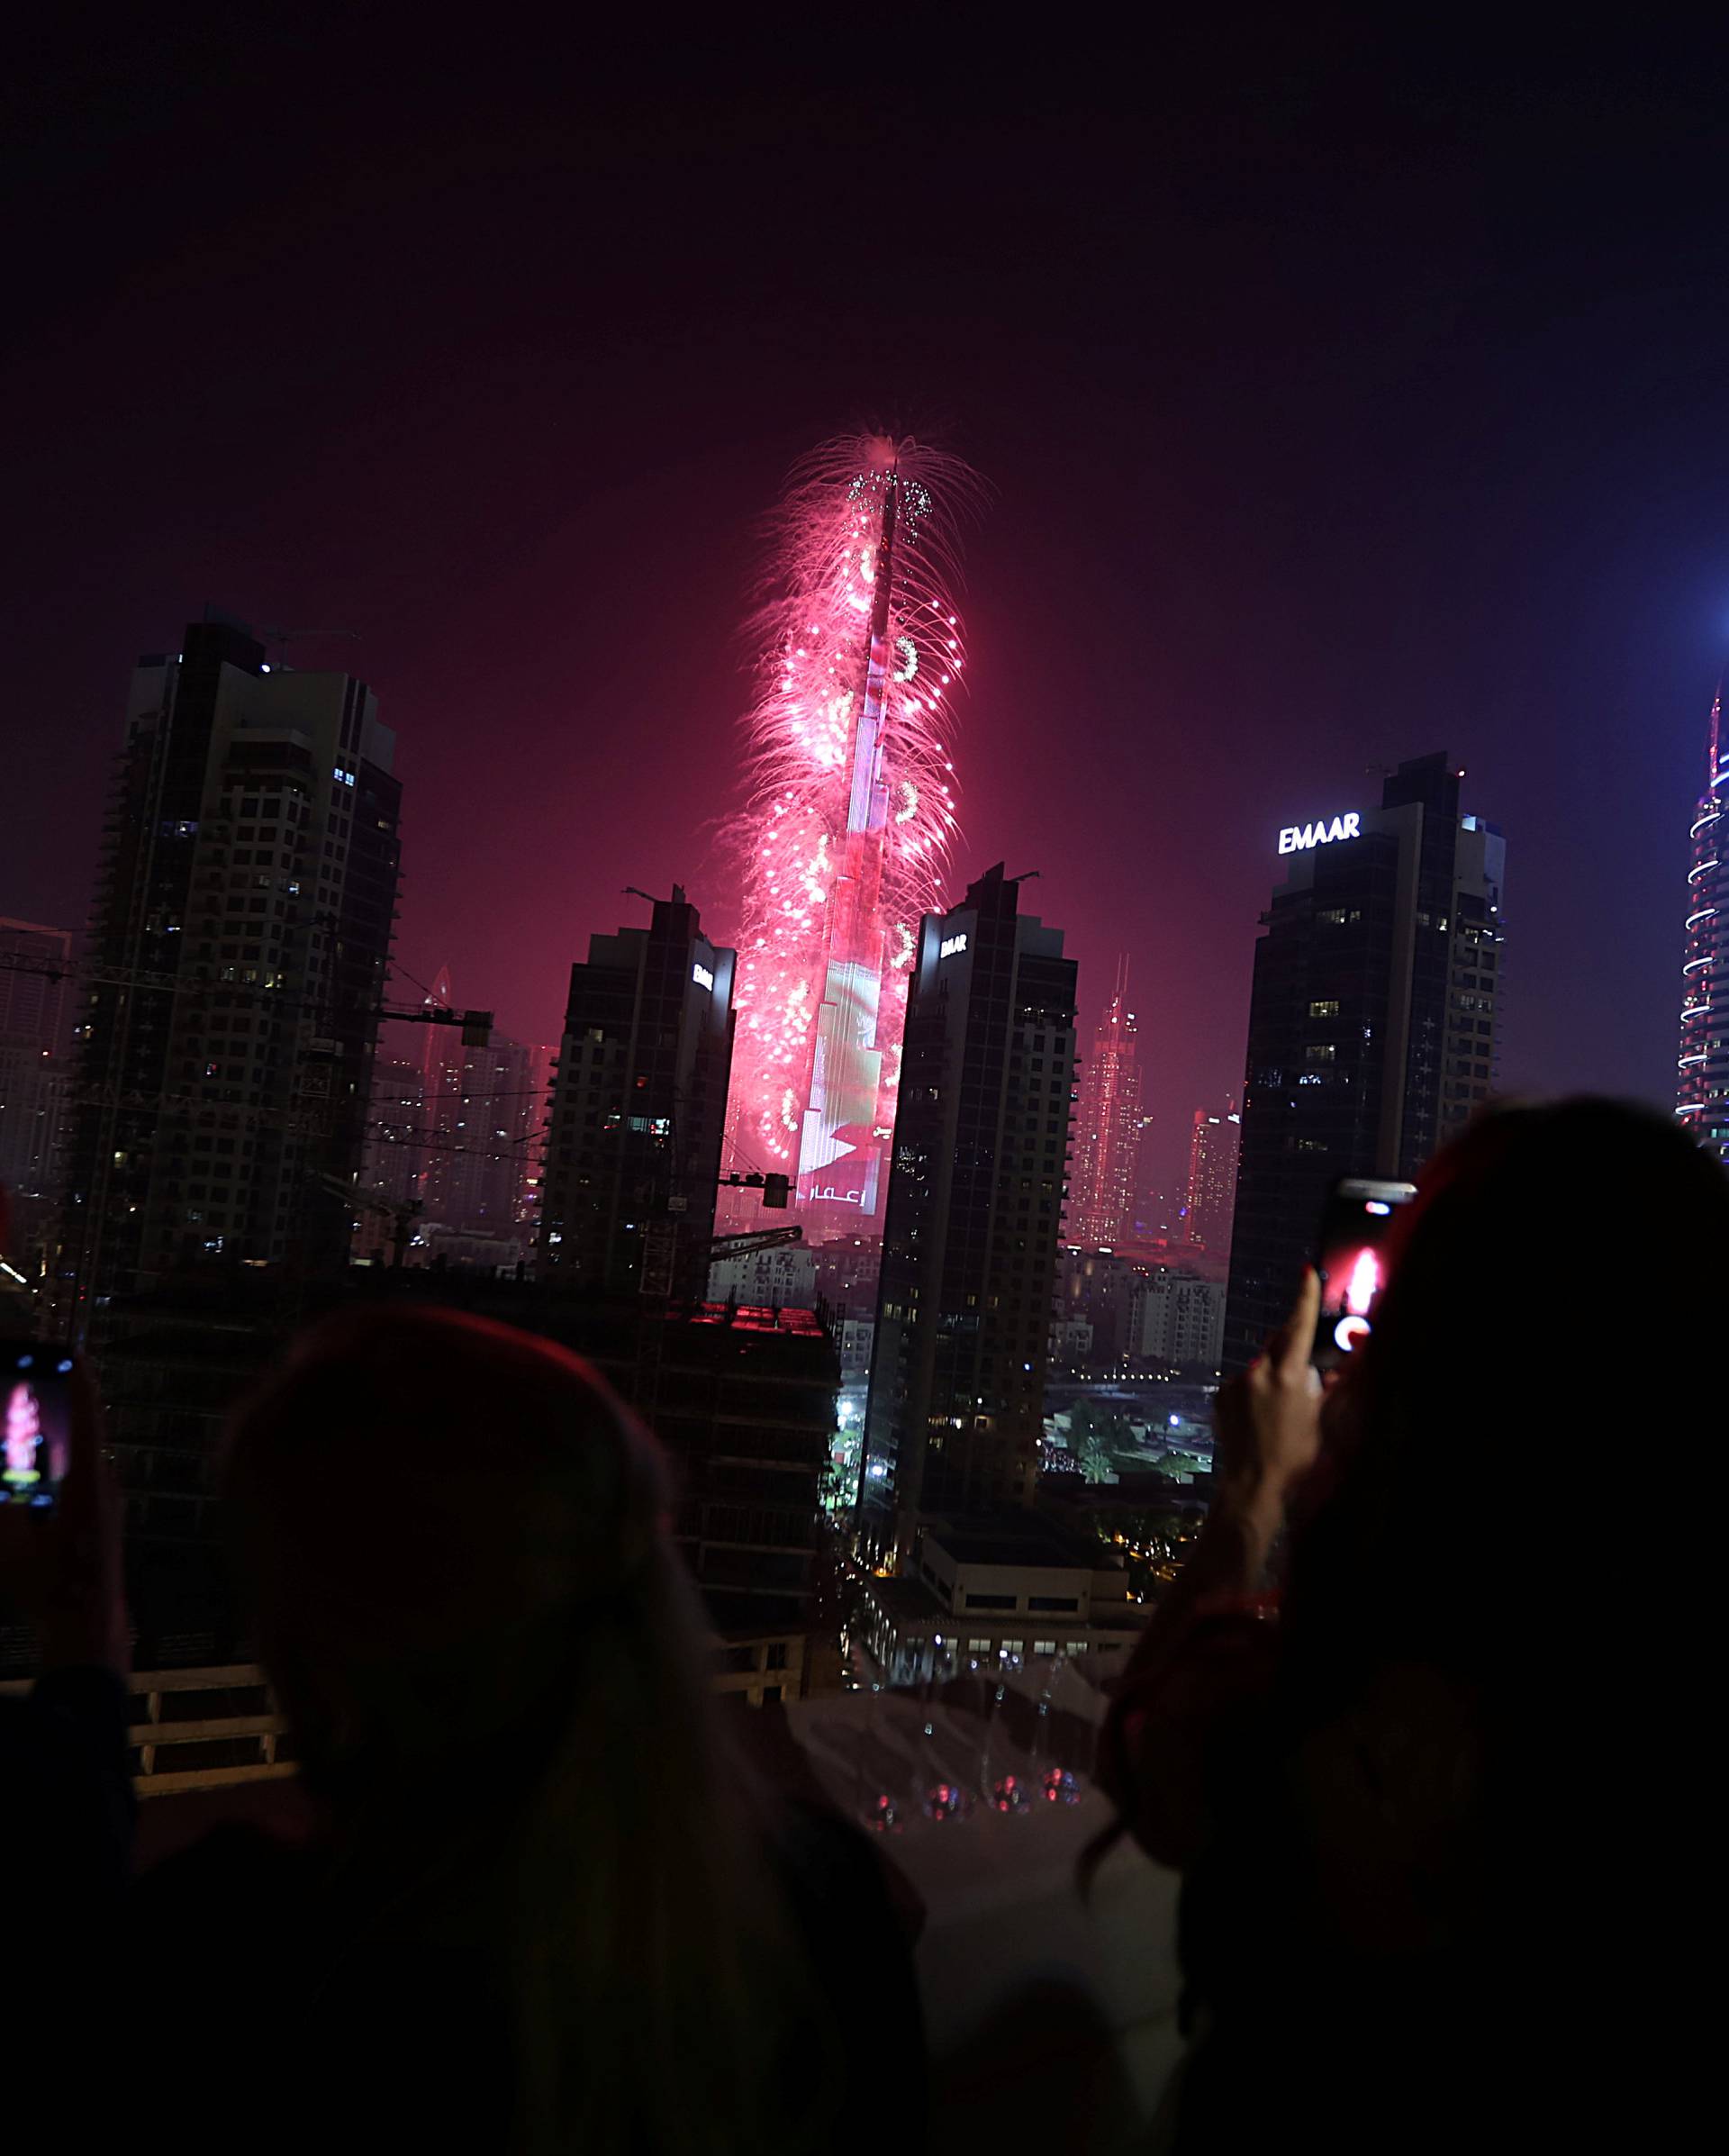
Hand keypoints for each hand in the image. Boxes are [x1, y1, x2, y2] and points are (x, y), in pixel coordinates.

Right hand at [0, 1361, 128, 1674]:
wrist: (88, 1622)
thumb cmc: (52, 1586)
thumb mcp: (7, 1545)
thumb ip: (2, 1509)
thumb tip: (3, 1495)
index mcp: (87, 1484)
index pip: (86, 1420)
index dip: (79, 1383)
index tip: (73, 1354)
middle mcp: (103, 1485)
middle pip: (83, 1432)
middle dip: (63, 1404)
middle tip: (49, 1376)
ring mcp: (107, 1500)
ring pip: (81, 1456)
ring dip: (60, 1439)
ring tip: (36, 1420)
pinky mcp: (102, 1515)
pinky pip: (81, 1477)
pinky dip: (61, 1465)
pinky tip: (38, 1471)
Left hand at [1212, 1268, 1324, 1524]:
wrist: (1255, 1485)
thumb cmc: (1297, 1456)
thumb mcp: (1326, 1418)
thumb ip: (1338, 1383)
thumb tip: (1354, 1359)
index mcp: (1289, 1375)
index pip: (1300, 1324)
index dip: (1306, 1296)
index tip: (1308, 1272)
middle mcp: (1259, 1371)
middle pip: (1280, 1343)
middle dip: (1295, 1349)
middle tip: (1306, 1376)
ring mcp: (1237, 1382)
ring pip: (1263, 1365)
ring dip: (1274, 1376)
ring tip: (1280, 1413)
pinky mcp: (1221, 1395)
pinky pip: (1245, 1382)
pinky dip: (1255, 1391)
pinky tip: (1262, 1418)